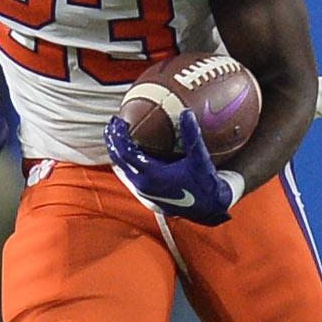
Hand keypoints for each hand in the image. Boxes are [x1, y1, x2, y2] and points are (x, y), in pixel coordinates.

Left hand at [104, 111, 235, 224]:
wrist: (208, 208)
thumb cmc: (204, 184)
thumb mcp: (200, 159)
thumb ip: (192, 136)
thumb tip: (186, 113)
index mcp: (152, 175)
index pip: (126, 153)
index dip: (119, 136)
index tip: (118, 120)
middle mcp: (143, 184)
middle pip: (119, 160)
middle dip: (113, 141)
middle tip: (113, 123)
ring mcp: (144, 190)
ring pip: (122, 169)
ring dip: (118, 152)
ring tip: (117, 136)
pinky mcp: (147, 193)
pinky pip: (129, 174)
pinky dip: (126, 161)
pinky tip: (131, 153)